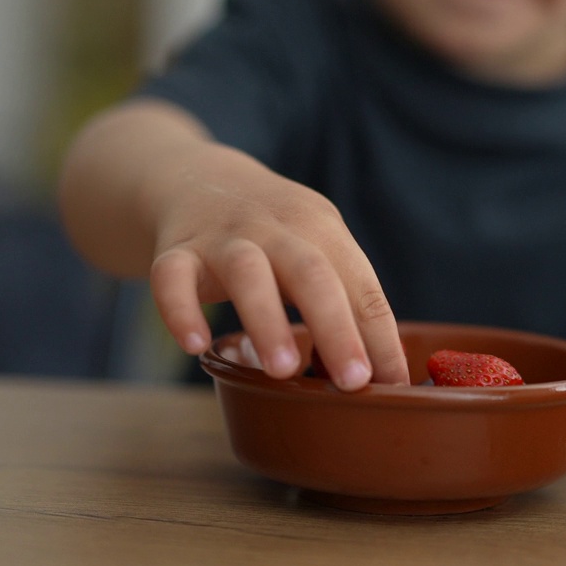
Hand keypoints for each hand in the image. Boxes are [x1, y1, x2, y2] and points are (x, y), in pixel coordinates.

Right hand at [146, 145, 409, 389]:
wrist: (195, 179)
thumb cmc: (272, 234)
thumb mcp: (313, 247)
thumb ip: (342, 301)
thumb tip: (382, 378)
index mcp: (321, 228)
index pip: (361, 285)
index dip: (379, 337)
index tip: (393, 385)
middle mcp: (275, 228)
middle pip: (312, 273)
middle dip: (337, 329)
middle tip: (352, 382)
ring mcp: (223, 237)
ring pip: (248, 272)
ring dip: (267, 321)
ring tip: (282, 371)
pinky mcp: (176, 250)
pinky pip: (172, 278)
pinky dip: (180, 311)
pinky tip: (195, 346)